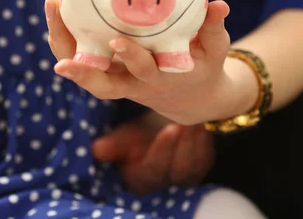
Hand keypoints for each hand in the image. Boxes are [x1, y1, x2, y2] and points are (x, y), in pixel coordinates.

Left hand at [45, 0, 231, 124]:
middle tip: (59, 53)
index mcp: (159, 77)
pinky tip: (58, 9)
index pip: (143, 72)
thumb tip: (220, 5)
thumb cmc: (204, 67)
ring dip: (62, 47)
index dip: (131, 59)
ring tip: (52, 9)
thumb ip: (214, 29)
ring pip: (83, 71)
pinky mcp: (108, 70)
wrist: (191, 96)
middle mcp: (132, 83)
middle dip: (79, 72)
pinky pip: (81, 57)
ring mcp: (117, 79)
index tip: (117, 42)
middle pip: (100, 86)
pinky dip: (65, 40)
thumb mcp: (215, 51)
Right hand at [92, 112, 214, 194]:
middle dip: (183, 145)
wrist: (156, 125)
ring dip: (195, 142)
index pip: (152, 171)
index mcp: (139, 179)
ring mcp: (184, 177)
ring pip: (194, 166)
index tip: (169, 129)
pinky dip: (205, 141)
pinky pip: (206, 158)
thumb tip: (96, 150)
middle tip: (185, 121)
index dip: (162, 151)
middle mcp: (163, 183)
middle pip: (178, 171)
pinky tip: (203, 124)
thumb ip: (113, 144)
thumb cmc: (136, 132)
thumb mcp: (124, 135)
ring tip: (195, 119)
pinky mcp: (199, 166)